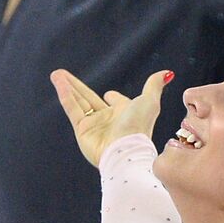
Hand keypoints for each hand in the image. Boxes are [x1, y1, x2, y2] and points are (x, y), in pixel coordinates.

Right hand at [51, 68, 173, 167]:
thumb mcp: (149, 100)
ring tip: (56, 74)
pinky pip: (72, 109)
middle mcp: (109, 119)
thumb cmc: (139, 126)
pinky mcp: (82, 130)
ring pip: (78, 101)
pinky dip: (66, 95)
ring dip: (67, 87)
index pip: (115, 102)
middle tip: (63, 75)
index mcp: (125, 113)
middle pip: (89, 98)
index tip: (110, 95)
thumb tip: (168, 73)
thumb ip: (154, 84)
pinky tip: (59, 82)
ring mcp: (94, 125)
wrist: (124, 149)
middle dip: (77, 86)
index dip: (113, 97)